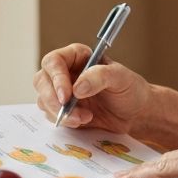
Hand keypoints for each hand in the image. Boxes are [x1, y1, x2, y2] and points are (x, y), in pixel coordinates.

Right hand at [33, 43, 151, 133]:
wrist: (136, 114)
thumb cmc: (131, 89)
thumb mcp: (121, 78)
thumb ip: (100, 76)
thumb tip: (77, 88)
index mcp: (77, 56)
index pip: (54, 61)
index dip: (56, 78)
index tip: (66, 96)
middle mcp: (66, 72)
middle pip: (42, 81)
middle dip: (52, 99)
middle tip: (68, 111)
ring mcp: (62, 92)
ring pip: (44, 100)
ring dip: (59, 112)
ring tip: (85, 118)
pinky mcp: (64, 110)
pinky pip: (51, 115)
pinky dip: (64, 121)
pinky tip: (83, 121)